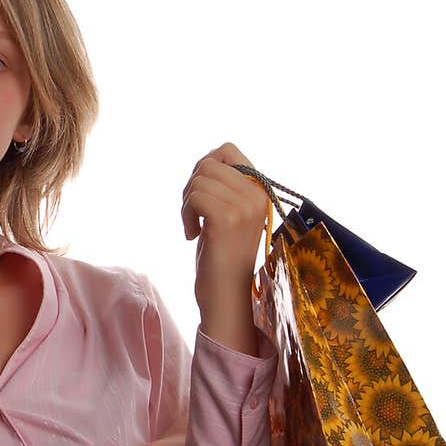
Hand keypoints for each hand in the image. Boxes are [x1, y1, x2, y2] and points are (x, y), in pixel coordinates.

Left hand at [180, 141, 268, 354]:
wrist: (228, 296)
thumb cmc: (223, 257)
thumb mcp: (229, 214)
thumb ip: (225, 187)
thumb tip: (206, 161)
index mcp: (260, 190)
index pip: (227, 150)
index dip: (205, 167)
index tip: (201, 195)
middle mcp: (257, 194)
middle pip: (207, 163)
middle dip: (191, 186)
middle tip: (194, 214)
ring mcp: (244, 206)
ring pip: (198, 179)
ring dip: (187, 203)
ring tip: (194, 227)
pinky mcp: (227, 219)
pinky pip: (194, 197)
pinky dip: (185, 215)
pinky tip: (192, 235)